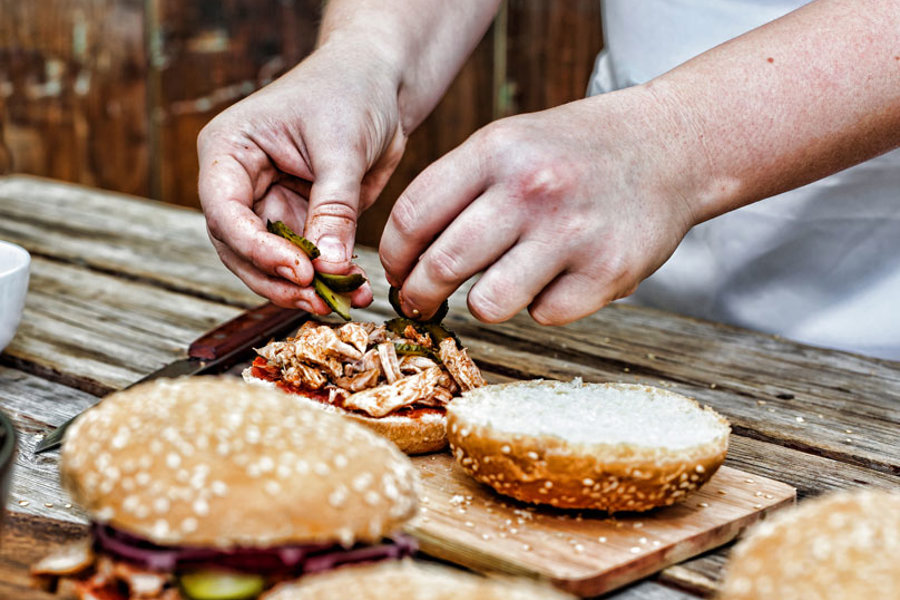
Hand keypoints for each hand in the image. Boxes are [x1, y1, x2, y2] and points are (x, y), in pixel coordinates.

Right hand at [197, 41, 405, 311]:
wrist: (379, 83)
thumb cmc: (351, 92)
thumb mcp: (342, 147)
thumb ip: (333, 208)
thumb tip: (328, 266)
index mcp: (229, 150)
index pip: (224, 210)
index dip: (255, 248)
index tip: (298, 270)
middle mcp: (240, 183)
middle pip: (239, 248)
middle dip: (277, 279)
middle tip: (318, 299)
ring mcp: (268, 205)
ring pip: (268, 264)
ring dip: (302, 289)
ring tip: (339, 303)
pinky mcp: (299, 221)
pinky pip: (305, 261)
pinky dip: (327, 280)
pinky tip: (355, 292)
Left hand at [379, 88, 700, 324]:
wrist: (670, 147)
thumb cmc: (575, 152)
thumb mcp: (509, 143)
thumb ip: (456, 189)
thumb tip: (404, 257)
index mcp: (496, 150)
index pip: (413, 216)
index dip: (394, 255)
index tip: (397, 272)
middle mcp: (531, 189)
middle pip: (441, 266)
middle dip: (420, 295)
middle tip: (423, 301)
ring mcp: (572, 232)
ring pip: (487, 304)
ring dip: (483, 303)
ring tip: (498, 286)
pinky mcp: (608, 271)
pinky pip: (545, 315)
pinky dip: (544, 306)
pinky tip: (558, 279)